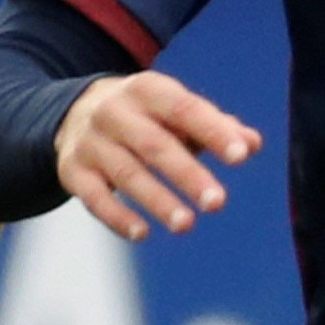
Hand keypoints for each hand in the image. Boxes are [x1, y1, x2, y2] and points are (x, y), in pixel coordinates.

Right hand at [57, 72, 259, 240]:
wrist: (73, 113)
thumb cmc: (144, 116)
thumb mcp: (175, 110)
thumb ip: (215, 126)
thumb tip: (252, 144)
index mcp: (147, 90)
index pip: (184, 109)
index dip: (213, 132)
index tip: (241, 157)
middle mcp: (114, 112)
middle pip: (154, 145)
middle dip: (187, 175)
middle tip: (217, 203)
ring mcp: (91, 142)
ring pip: (126, 174)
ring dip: (157, 201)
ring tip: (186, 224)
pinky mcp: (72, 171)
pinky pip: (94, 198)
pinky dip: (118, 217)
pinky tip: (143, 234)